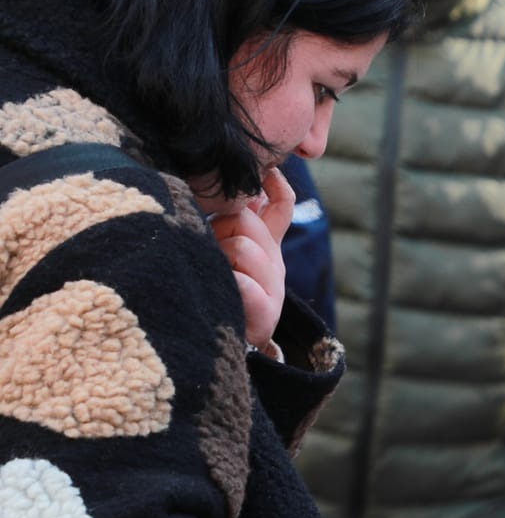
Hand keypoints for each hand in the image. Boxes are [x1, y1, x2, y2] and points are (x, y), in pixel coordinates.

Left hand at [210, 165, 293, 356]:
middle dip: (222, 230)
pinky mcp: (264, 310)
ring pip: (242, 246)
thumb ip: (228, 219)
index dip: (276, 186)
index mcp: (264, 245)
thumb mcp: (220, 251)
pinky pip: (244, 282)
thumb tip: (233, 186)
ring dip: (220, 259)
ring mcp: (272, 286)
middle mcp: (273, 261)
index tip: (269, 171)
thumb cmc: (213, 293)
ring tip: (216, 279)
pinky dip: (232, 284)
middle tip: (213, 255)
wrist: (225, 346)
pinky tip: (226, 292)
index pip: (279, 205)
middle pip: (245, 220)